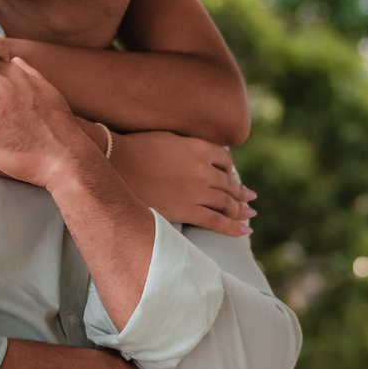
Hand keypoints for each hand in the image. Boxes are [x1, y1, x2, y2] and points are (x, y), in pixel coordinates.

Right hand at [110, 131, 255, 236]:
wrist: (117, 164)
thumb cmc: (136, 148)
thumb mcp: (168, 137)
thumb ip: (187, 146)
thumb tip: (193, 153)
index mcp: (199, 148)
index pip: (225, 159)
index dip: (229, 168)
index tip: (229, 174)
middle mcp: (204, 170)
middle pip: (229, 183)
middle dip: (241, 192)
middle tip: (250, 197)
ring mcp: (198, 192)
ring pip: (227, 203)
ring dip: (241, 209)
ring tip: (249, 213)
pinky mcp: (188, 211)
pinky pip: (217, 221)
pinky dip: (233, 227)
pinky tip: (244, 231)